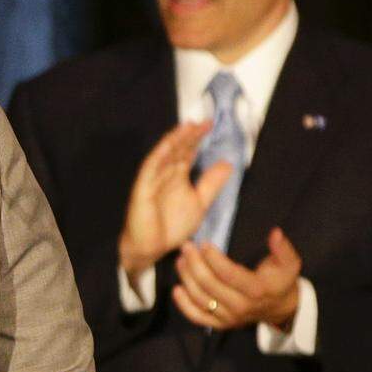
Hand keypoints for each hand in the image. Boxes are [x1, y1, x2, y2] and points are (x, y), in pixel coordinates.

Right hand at [118, 122, 232, 278]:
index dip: (197, 139)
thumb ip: (211, 184)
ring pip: (165, 154)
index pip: (188, 152)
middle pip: (178, 149)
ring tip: (188, 127)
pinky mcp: (143, 187)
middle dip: (189, 135)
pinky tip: (169, 144)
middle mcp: (165, 173)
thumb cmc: (170, 226)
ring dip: (175, 140)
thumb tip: (228, 163)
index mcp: (177, 175)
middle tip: (204, 122)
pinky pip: (151, 168)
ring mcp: (153, 178)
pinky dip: (159, 155)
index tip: (210, 125)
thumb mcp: (199, 203)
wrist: (150, 248)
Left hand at [171, 227, 301, 330]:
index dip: (213, 259)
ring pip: (201, 299)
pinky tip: (177, 289)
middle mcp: (241, 306)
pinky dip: (184, 305)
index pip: (229, 274)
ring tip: (180, 260)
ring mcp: (229, 317)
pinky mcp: (220, 324)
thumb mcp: (289, 263)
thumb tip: (275, 233)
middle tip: (186, 247)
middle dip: (195, 264)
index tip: (203, 243)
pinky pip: (198, 317)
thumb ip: (282, 248)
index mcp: (257, 290)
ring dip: (187, 279)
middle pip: (210, 286)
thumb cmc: (280, 280)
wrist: (279, 308)